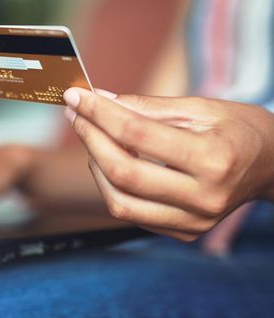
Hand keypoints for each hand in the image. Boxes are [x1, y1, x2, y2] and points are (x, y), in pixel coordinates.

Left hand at [63, 87, 273, 240]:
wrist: (272, 166)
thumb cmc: (238, 129)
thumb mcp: (199, 106)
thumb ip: (146, 106)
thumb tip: (98, 99)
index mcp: (213, 158)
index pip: (137, 134)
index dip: (99, 113)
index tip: (76, 97)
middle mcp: (203, 197)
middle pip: (123, 172)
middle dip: (90, 139)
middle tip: (76, 115)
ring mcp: (193, 221)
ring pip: (119, 201)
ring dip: (95, 166)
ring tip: (92, 137)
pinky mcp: (184, 233)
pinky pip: (132, 213)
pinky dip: (112, 186)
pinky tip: (111, 161)